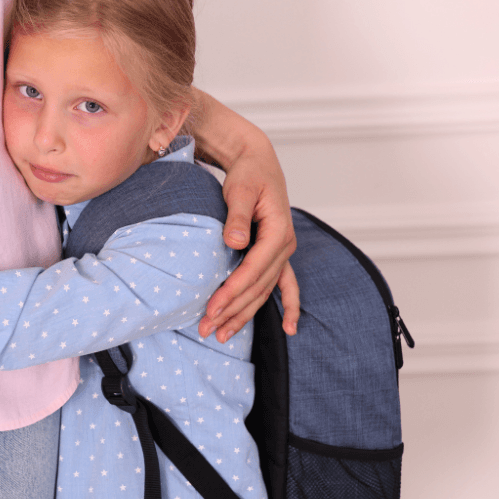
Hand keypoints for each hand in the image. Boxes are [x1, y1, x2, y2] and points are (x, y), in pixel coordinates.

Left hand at [199, 144, 299, 342]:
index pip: (253, 270)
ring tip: (221, 335)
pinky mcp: (276, 254)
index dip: (232, 291)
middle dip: (233, 311)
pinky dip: (289, 306)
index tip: (212, 308)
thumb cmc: (248, 174)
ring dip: (245, 314)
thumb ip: (238, 216)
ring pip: (265, 291)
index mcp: (278, 231)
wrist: (258, 163)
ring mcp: (283, 252)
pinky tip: (291, 329)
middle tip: (207, 330)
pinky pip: (285, 285)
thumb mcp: (240, 189)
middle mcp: (284, 246)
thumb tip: (235, 242)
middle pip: (258, 287)